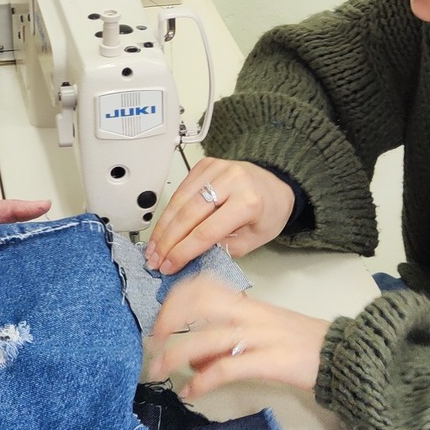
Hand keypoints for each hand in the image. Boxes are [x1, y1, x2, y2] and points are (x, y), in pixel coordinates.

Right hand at [143, 158, 294, 273]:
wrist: (275, 184)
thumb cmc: (268, 211)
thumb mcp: (254, 239)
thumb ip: (224, 248)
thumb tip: (192, 256)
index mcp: (248, 201)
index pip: (206, 231)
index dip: (183, 251)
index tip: (170, 265)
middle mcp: (231, 180)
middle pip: (188, 214)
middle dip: (168, 241)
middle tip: (155, 260)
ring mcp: (216, 169)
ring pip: (179, 200)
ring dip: (163, 227)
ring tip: (154, 248)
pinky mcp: (205, 164)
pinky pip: (180, 189)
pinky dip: (168, 211)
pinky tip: (162, 228)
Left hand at [145, 276, 328, 397]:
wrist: (342, 356)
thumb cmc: (301, 346)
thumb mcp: (260, 336)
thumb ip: (225, 345)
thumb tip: (193, 364)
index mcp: (247, 304)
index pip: (204, 286)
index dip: (175, 300)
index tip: (159, 321)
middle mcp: (250, 314)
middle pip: (199, 301)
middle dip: (169, 319)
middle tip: (153, 342)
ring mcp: (259, 336)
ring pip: (207, 337)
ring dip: (175, 354)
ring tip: (159, 370)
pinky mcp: (268, 361)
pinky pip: (226, 368)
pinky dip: (202, 381)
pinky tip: (191, 392)